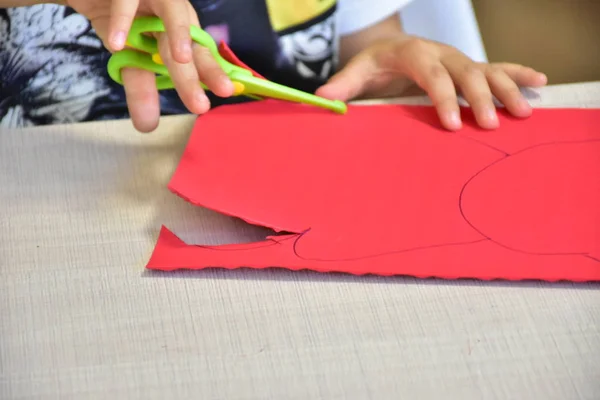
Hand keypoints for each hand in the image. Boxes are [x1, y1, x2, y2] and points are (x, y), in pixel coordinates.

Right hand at [65, 0, 233, 131]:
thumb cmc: (122, 21)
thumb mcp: (132, 57)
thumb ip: (141, 90)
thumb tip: (147, 128)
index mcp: (180, 33)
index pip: (201, 57)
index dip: (213, 74)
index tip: (226, 94)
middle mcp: (174, 15)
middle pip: (188, 45)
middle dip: (193, 75)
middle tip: (200, 105)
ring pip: (172, 15)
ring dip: (178, 34)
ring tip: (181, 59)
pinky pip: (125, 1)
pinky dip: (121, 21)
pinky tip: (116, 43)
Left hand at [316, 36, 547, 130]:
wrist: (391, 45)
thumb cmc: (375, 62)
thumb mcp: (358, 70)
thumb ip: (343, 84)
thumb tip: (322, 98)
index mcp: (414, 53)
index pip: (432, 75)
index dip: (444, 98)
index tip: (452, 125)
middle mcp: (441, 53)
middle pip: (466, 72)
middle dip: (480, 97)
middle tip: (491, 124)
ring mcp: (458, 59)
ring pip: (487, 69)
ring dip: (506, 89)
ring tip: (523, 112)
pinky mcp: (468, 66)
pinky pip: (497, 67)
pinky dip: (518, 74)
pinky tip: (540, 82)